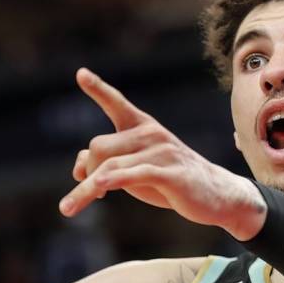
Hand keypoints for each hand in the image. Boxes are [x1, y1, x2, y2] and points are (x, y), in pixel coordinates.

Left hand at [59, 68, 265, 240]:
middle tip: (90, 192)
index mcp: (143, 127)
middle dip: (87, 171)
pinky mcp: (171, 174)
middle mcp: (151, 134)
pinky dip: (114, 179)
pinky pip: (134, 174)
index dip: (98, 89)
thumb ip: (108, 162)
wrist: (217, 195)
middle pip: (99, 146)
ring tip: (67, 209)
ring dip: (85, 189)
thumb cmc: (172, 180)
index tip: (80, 73)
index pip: (117, 103)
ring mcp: (162, 152)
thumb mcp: (137, 169)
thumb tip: (77, 167)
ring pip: (109, 166)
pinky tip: (101, 187)